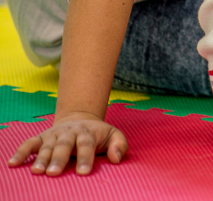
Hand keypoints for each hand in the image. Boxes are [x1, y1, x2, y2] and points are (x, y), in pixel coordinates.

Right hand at [8, 112, 127, 175]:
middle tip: (54, 173)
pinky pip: (29, 144)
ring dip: (41, 158)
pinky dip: (21, 152)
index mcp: (87, 132)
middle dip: (59, 159)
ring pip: (46, 146)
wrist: (80, 119)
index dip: (85, 158)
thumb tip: (116, 158)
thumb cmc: (98, 134)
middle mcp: (69, 133)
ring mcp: (53, 135)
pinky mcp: (41, 138)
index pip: (86, 145)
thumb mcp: (113, 134)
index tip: (84, 172)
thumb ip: (119, 144)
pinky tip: (13, 163)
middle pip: (63, 146)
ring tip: (37, 171)